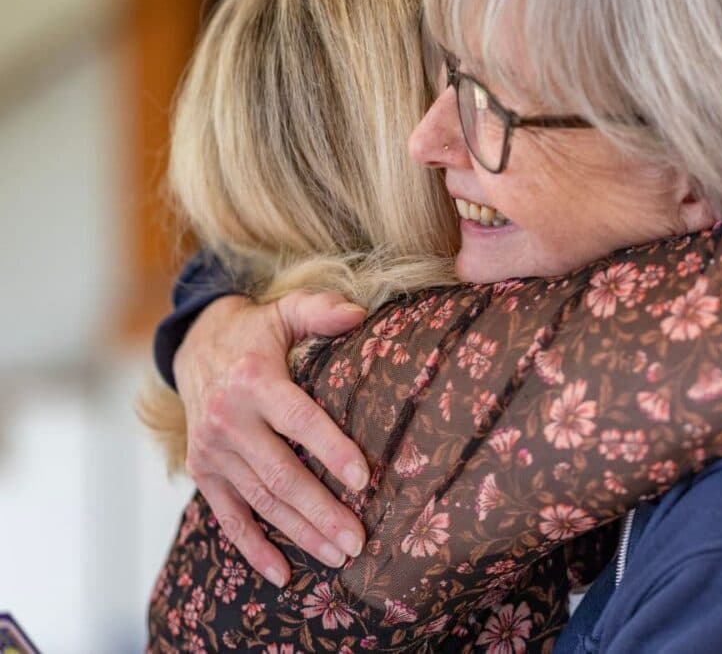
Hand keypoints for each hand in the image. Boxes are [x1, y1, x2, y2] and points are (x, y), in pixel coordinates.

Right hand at [175, 290, 369, 586]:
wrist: (196, 345)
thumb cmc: (256, 331)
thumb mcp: (285, 310)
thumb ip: (321, 310)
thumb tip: (358, 314)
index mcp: (255, 380)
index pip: (299, 420)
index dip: (330, 449)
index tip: (364, 478)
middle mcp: (229, 419)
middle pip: (281, 473)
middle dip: (322, 509)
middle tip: (359, 538)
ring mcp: (213, 450)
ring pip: (261, 500)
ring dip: (299, 533)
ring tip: (339, 555)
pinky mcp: (204, 471)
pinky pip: (228, 517)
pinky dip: (253, 548)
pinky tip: (283, 573)